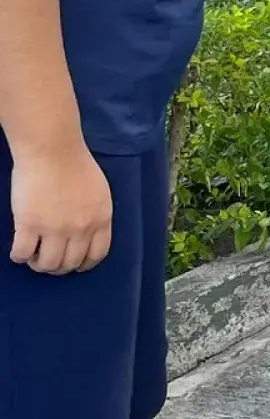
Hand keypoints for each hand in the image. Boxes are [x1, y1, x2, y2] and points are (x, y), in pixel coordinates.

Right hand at [10, 140, 112, 274]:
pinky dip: (19, 257)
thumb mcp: (99, 193)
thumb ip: (95, 214)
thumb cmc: (76, 165)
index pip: (97, 254)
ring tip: (33, 258)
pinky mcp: (30, 225)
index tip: (74, 264)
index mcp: (101, 219)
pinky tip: (19, 252)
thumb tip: (87, 232)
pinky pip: (23, 253)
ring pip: (48, 264)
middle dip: (59, 267)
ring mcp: (55, 229)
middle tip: (48, 261)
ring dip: (39, 265)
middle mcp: (81, 228)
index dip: (84, 264)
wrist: (53, 151)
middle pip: (71, 263)